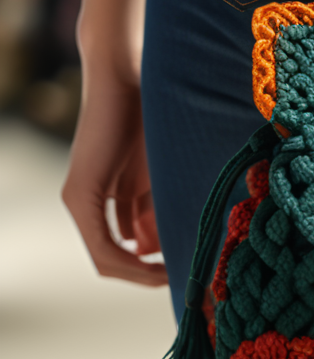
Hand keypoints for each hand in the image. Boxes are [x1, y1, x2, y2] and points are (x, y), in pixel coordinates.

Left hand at [62, 70, 166, 285]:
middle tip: (187, 281)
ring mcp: (79, 200)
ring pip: (109, 259)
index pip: (129, 248)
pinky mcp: (80, 196)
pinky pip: (103, 247)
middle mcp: (88, 204)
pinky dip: (129, 264)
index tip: (188, 271)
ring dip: (142, 274)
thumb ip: (157, 208)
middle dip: (151, 274)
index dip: (156, 268)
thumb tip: (159, 249)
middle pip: (119, 258)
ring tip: (175, 276)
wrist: (130, 77)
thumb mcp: (161, 175)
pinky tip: (157, 267)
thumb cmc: (155, 116)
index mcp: (112, 198)